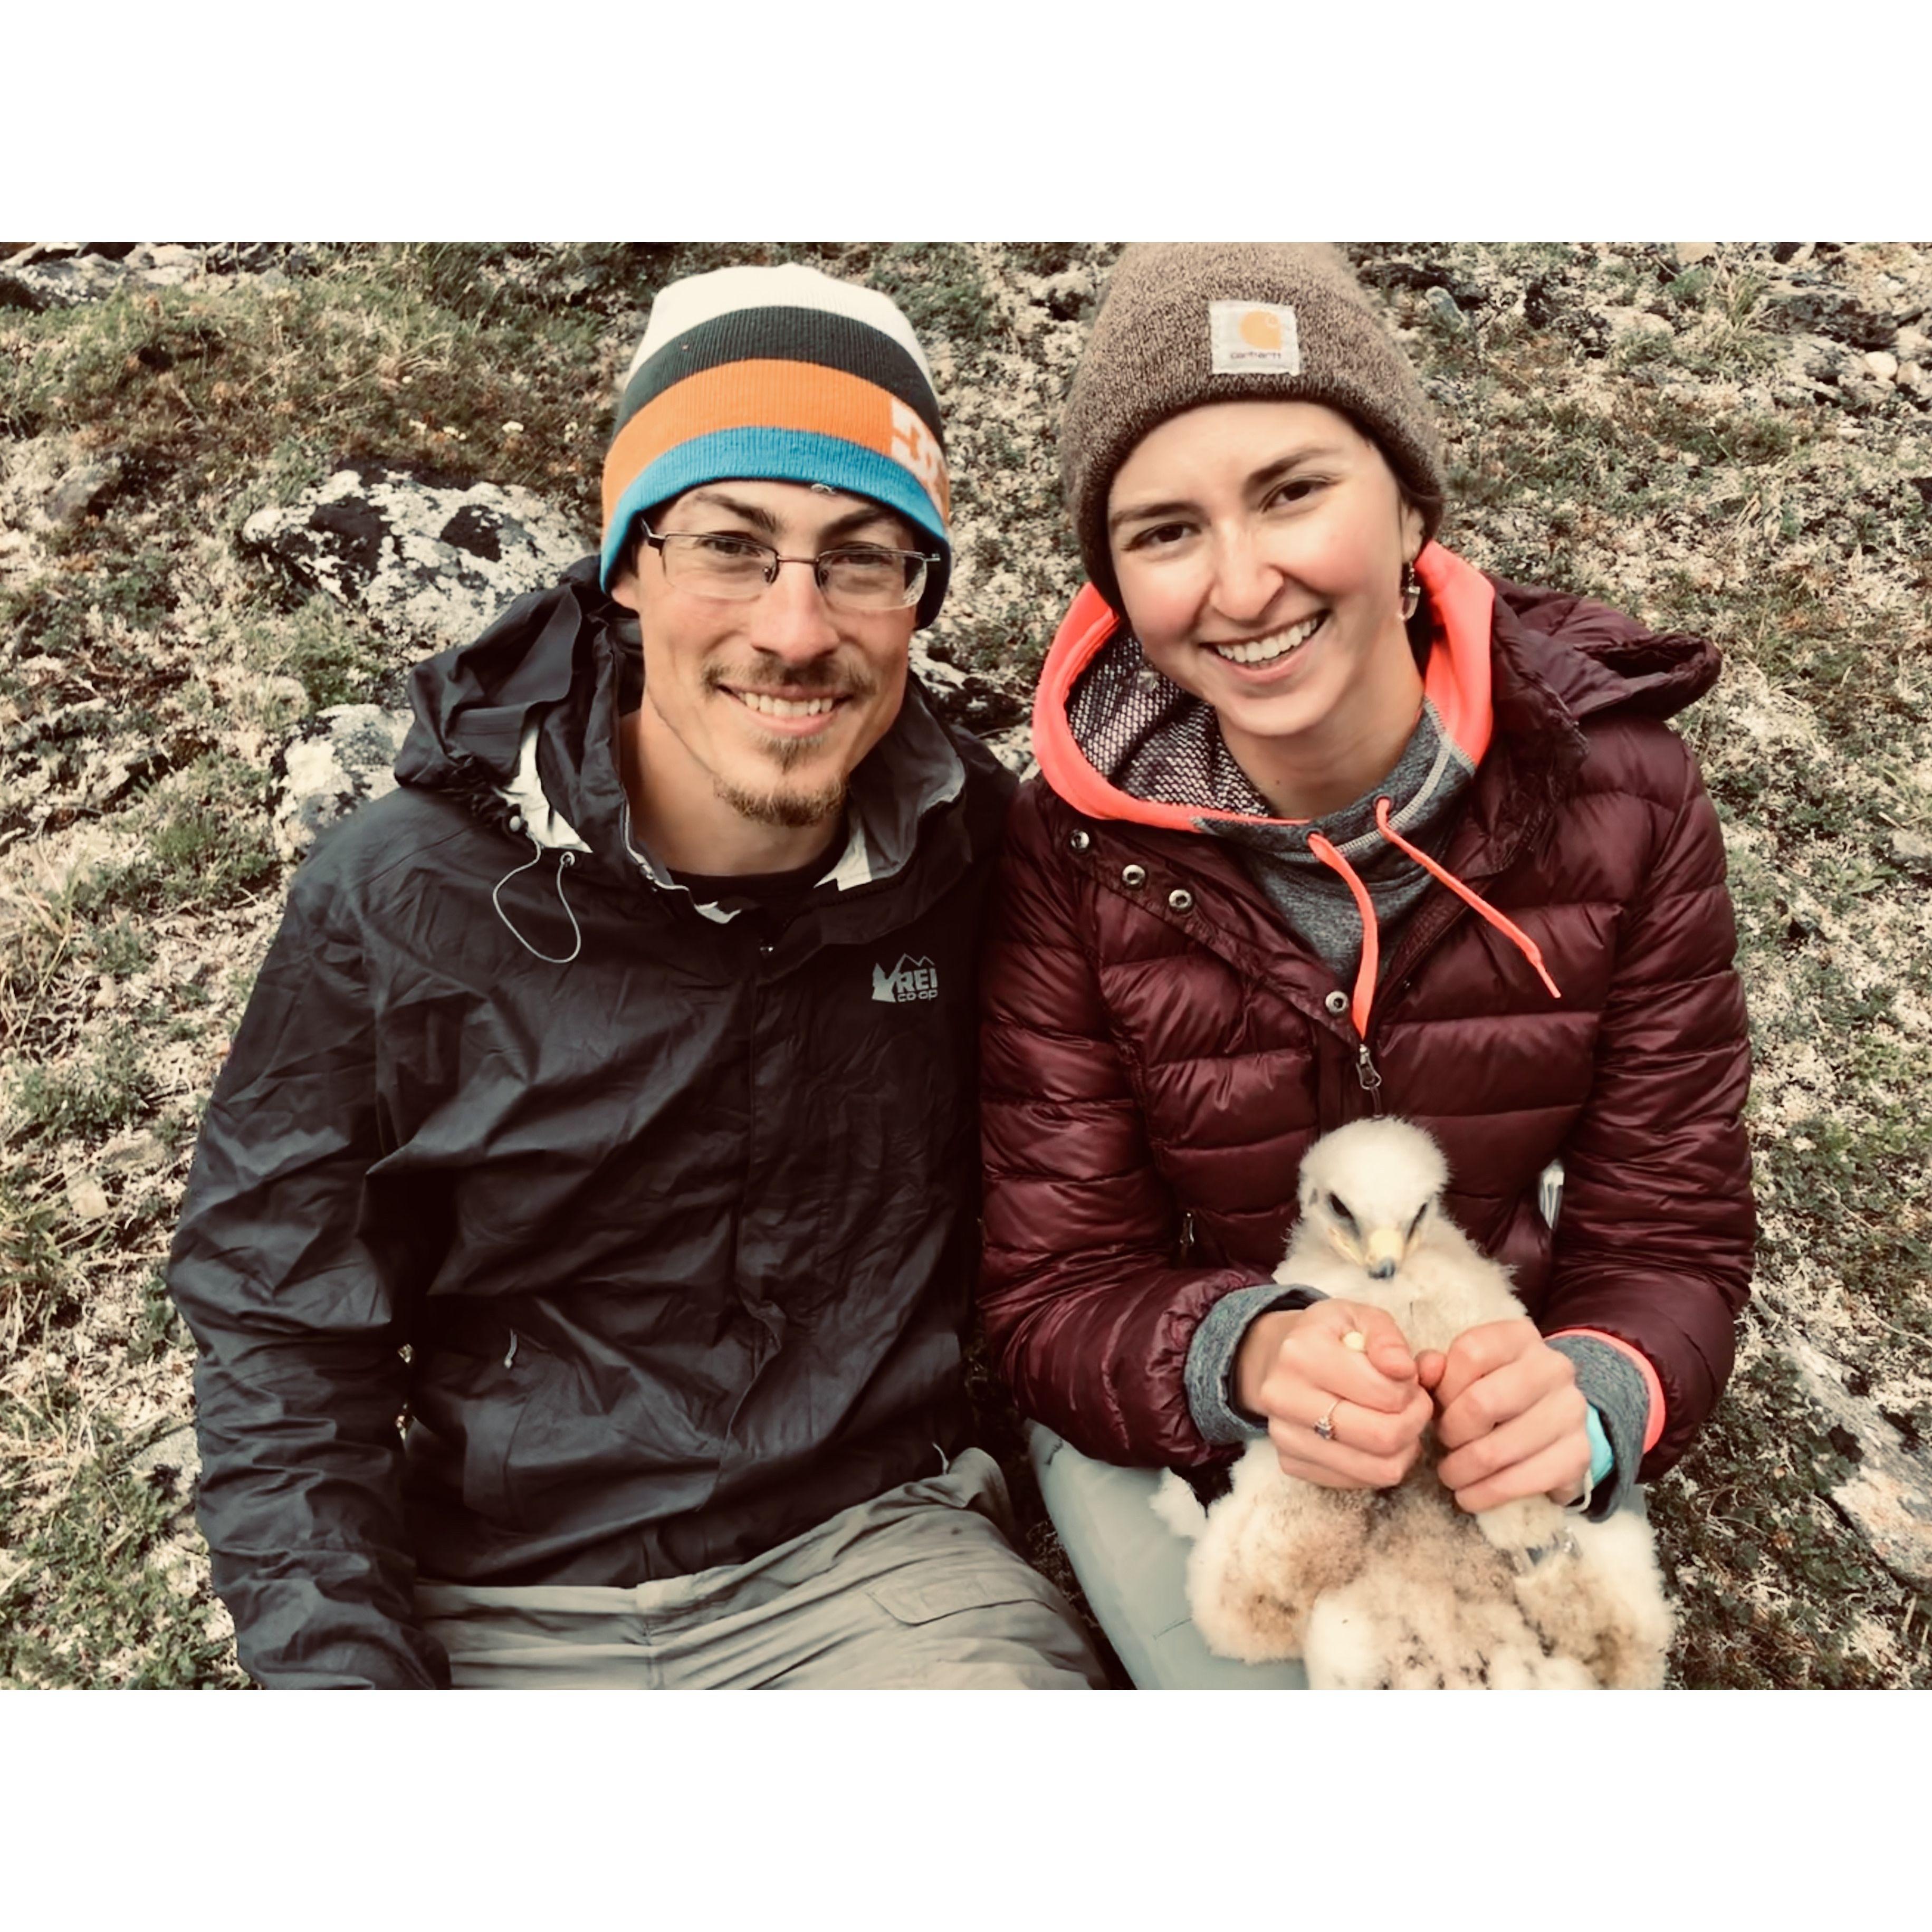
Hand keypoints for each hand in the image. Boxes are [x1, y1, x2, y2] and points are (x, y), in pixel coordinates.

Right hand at [1236, 1300, 1434, 1490]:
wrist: (1277, 1359)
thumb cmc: (1329, 1337)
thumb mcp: (1360, 1317)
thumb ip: (1387, 1338)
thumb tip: (1405, 1370)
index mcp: (1302, 1352)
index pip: (1383, 1392)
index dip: (1412, 1390)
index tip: (1410, 1380)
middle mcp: (1284, 1397)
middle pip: (1381, 1437)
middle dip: (1414, 1423)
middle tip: (1416, 1406)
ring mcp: (1284, 1435)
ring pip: (1375, 1470)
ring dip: (1403, 1449)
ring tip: (1399, 1423)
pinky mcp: (1290, 1463)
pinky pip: (1357, 1483)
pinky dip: (1379, 1465)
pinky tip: (1375, 1439)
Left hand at [1416, 1320, 1591, 1512]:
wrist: (1552, 1418)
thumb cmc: (1493, 1390)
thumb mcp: (1463, 1372)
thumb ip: (1436, 1369)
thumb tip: (1423, 1371)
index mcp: (1519, 1337)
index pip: (1471, 1352)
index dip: (1445, 1387)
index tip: (1438, 1408)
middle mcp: (1552, 1367)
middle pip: (1482, 1403)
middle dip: (1452, 1433)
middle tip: (1444, 1445)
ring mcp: (1572, 1410)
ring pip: (1498, 1450)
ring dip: (1464, 1471)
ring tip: (1451, 1475)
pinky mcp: (1580, 1453)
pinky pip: (1525, 1481)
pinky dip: (1489, 1494)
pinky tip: (1472, 1496)